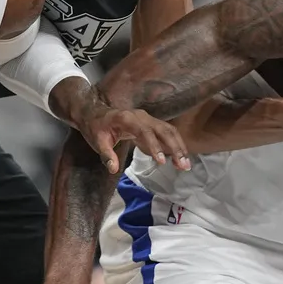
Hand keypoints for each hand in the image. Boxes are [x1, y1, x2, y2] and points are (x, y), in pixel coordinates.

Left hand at [72, 90, 190, 173]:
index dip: (154, 146)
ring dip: (179, 146)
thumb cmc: (96, 128)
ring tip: (185, 164)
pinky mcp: (152, 124)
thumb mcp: (97, 141)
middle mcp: (141, 116)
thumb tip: (113, 169)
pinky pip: (167, 132)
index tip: (161, 161)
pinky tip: (180, 158)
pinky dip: (176, 144)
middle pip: (163, 129)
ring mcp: (148, 119)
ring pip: (169, 130)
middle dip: (175, 147)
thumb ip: (106, 155)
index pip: (144, 131)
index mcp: (126, 118)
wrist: (96, 114)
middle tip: (183, 165)